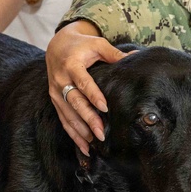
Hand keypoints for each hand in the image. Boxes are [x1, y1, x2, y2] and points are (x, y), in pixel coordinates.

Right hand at [45, 19, 129, 153]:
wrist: (57, 46)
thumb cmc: (81, 45)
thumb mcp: (97, 44)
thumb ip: (114, 54)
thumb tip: (135, 57)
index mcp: (71, 65)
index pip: (82, 82)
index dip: (93, 95)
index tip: (105, 108)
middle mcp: (60, 80)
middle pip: (74, 102)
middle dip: (88, 119)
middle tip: (101, 133)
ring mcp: (55, 92)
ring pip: (68, 114)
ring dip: (81, 130)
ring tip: (95, 142)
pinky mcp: (55, 101)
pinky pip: (63, 120)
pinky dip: (73, 134)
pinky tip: (85, 147)